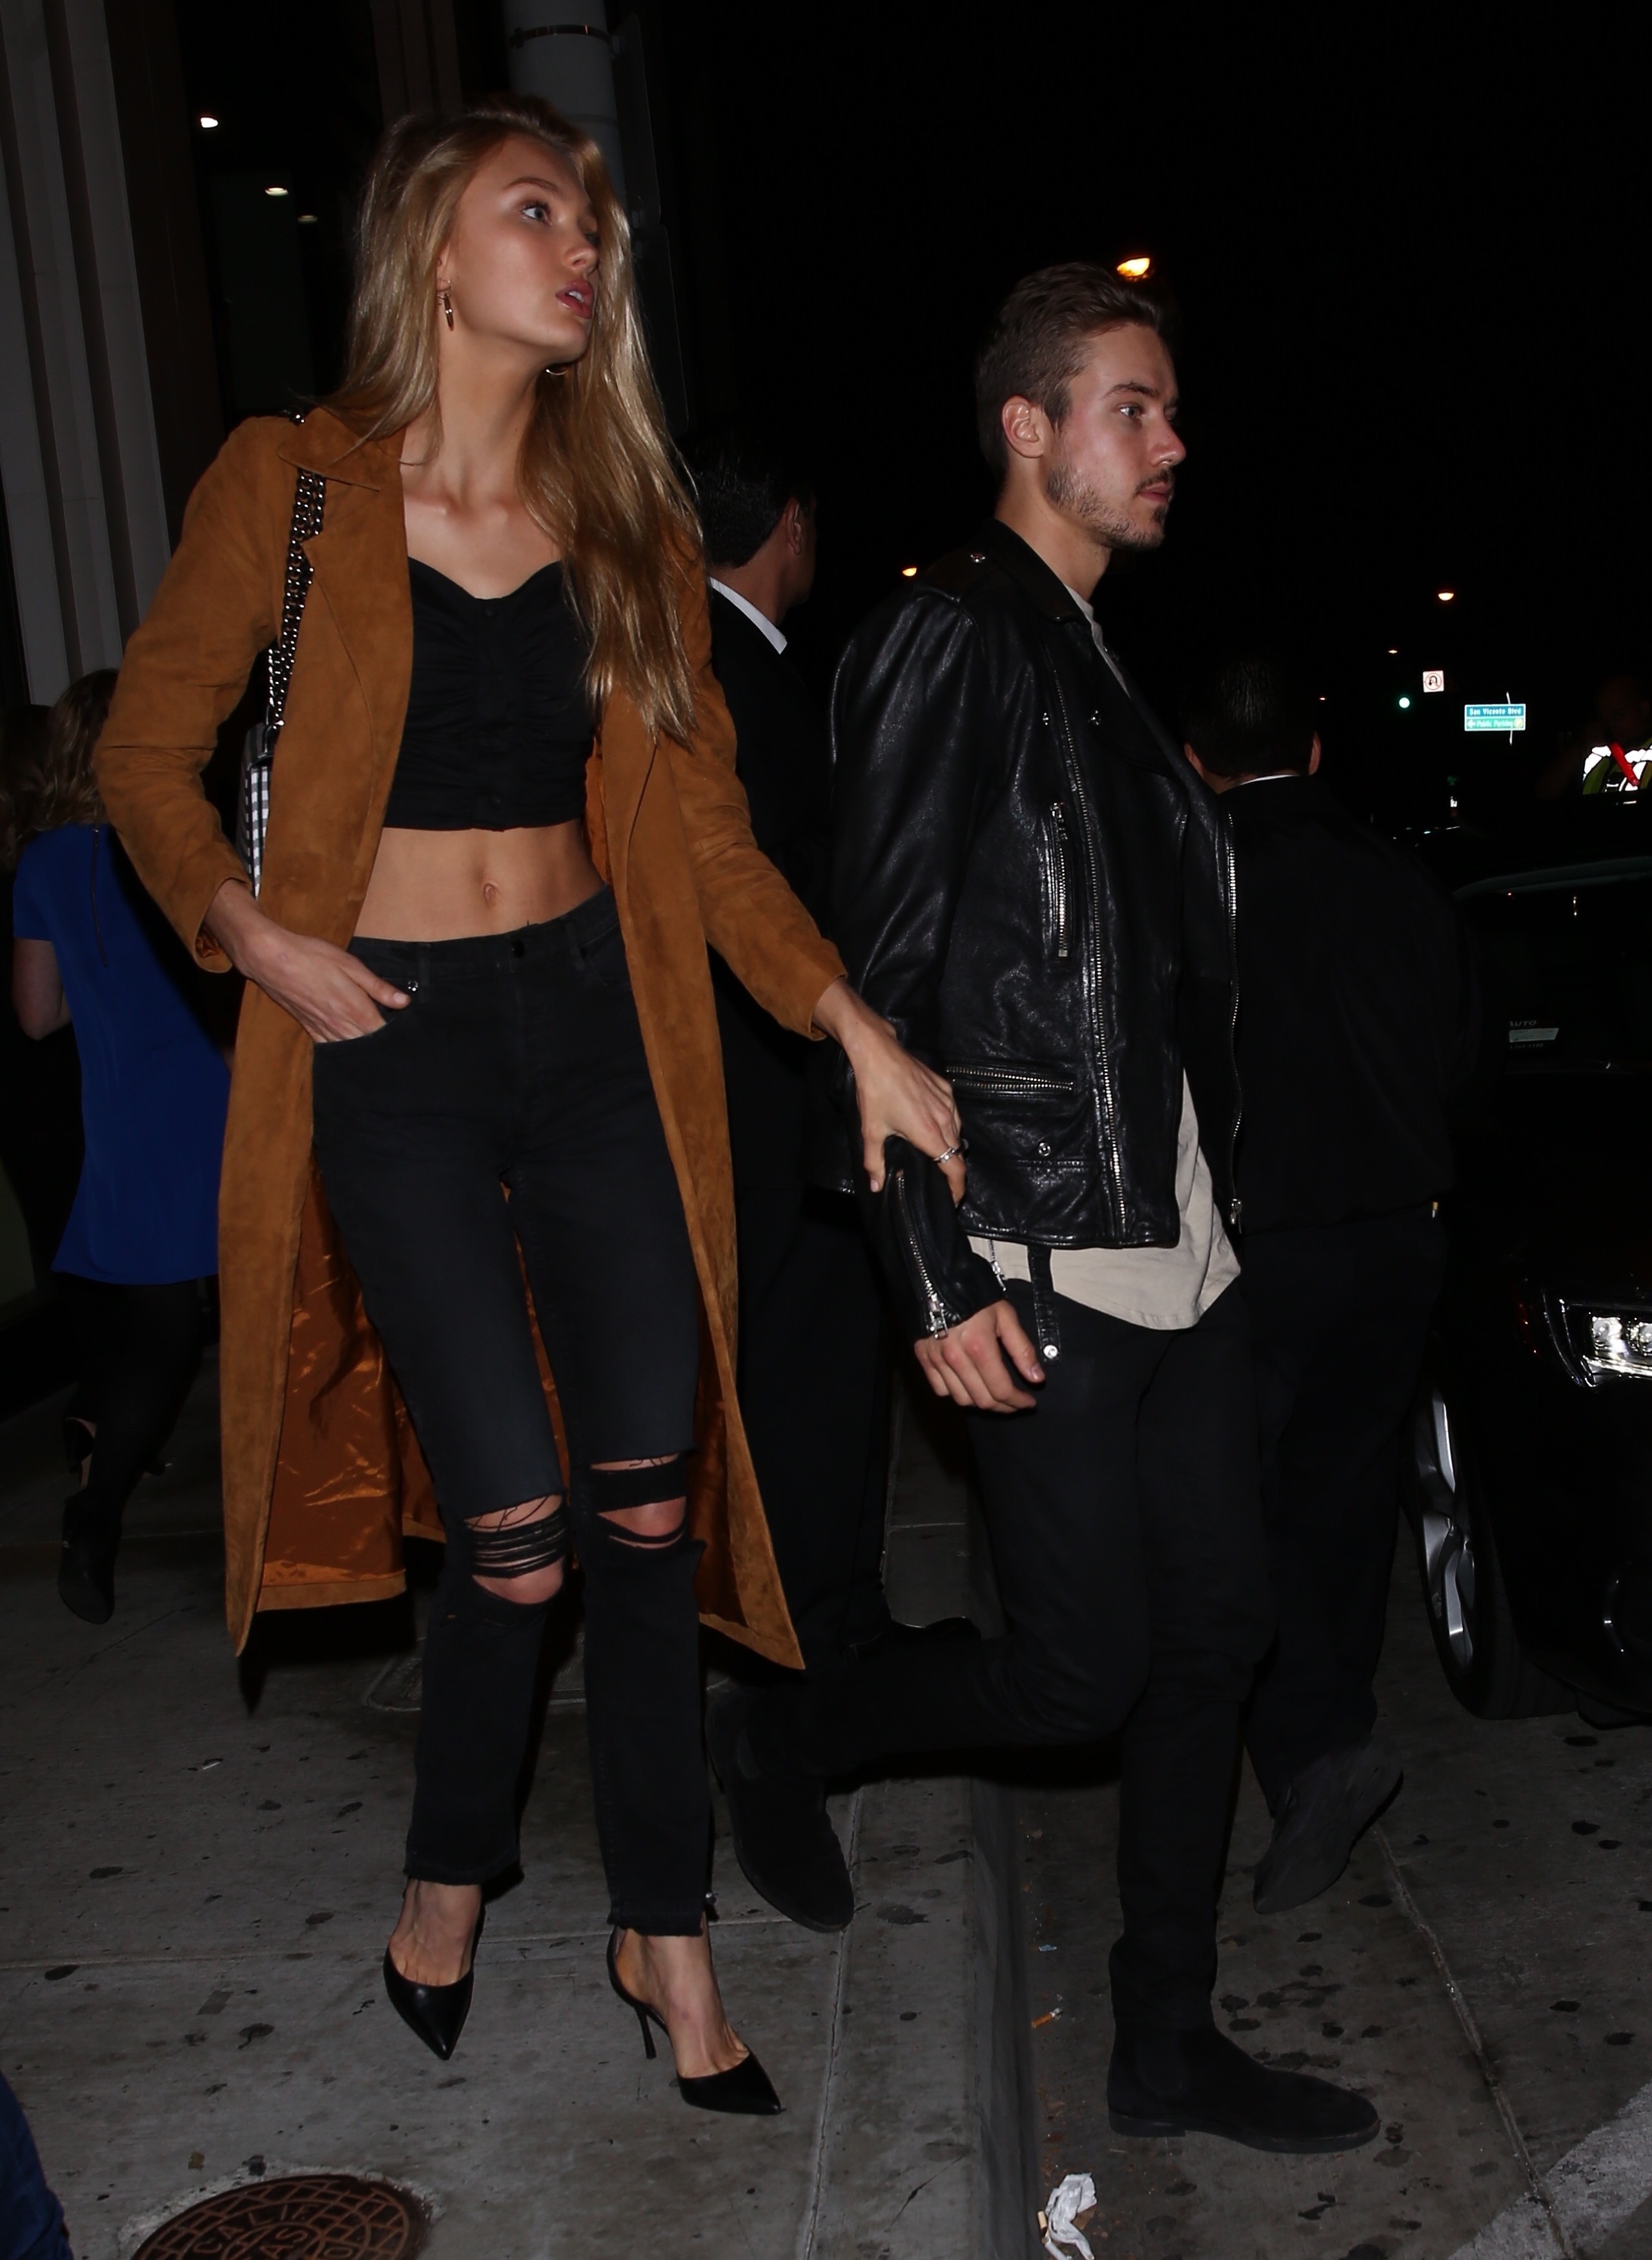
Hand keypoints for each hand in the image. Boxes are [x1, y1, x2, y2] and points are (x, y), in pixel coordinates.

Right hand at [206, 879, 409, 1043]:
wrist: (272, 959)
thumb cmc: (313, 957)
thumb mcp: (350, 965)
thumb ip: (378, 987)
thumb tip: (404, 1002)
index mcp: (356, 1009)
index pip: (382, 1033)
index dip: (395, 1035)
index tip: (404, 1031)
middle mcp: (340, 1025)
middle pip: (367, 1045)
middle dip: (380, 1043)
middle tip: (393, 1040)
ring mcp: (323, 1029)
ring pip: (349, 1048)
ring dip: (362, 1048)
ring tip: (374, 1045)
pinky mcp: (309, 1028)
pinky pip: (330, 1047)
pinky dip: (342, 1047)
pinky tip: (349, 1044)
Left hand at [812, 977, 963, 1196]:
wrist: (879, 1054)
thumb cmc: (874, 1092)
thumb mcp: (871, 1131)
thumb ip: (874, 1162)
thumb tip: (876, 1187)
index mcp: (929, 1133)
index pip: (955, 1168)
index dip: (958, 1188)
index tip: (953, 1199)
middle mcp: (944, 1118)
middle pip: (958, 1152)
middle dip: (952, 1169)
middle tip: (940, 1179)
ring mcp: (947, 1101)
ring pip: (957, 1132)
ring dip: (951, 1145)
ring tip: (937, 1153)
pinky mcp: (946, 1088)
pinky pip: (953, 1113)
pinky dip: (949, 1124)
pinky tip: (934, 1125)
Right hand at [914, 1299, 1043, 1411]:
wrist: (936, 1279)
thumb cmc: (975, 1295)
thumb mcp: (1005, 1316)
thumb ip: (1022, 1349)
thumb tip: (1036, 1378)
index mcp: (979, 1347)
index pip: (1001, 1389)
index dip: (1018, 1401)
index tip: (1029, 1401)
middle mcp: (956, 1358)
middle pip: (982, 1400)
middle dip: (1004, 1406)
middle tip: (1015, 1402)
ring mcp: (937, 1360)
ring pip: (961, 1399)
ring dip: (981, 1403)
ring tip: (994, 1395)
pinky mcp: (924, 1358)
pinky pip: (941, 1390)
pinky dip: (957, 1394)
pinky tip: (968, 1385)